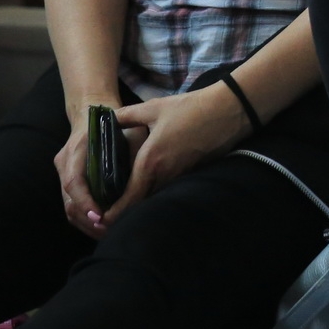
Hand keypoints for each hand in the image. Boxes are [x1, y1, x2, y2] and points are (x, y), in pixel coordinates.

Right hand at [53, 91, 121, 237]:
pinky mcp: (68, 179)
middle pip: (68, 201)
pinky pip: (72, 204)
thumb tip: (145, 181)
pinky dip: (86, 218)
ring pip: (69, 207)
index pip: (73, 181)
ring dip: (87, 224)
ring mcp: (64, 171)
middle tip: (108, 231)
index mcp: (77, 148)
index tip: (100, 216)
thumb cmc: (114, 120)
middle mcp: (65, 162)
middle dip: (88, 220)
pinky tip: (102, 226)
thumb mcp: (129, 130)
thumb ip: (134, 152)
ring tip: (107, 233)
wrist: (92, 108)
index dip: (85, 201)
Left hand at [94, 85, 250, 230]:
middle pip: (140, 203)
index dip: (114, 213)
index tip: (101, 220)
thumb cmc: (190, 108)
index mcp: (151, 161)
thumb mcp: (153, 108)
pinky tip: (150, 183)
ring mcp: (180, 177)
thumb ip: (127, 115)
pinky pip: (169, 189)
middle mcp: (165, 175)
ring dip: (141, 201)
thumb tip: (106, 118)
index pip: (129, 198)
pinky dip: (156, 192)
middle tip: (108, 211)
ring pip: (155, 197)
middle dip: (124, 211)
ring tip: (124, 200)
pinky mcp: (192, 174)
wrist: (227, 111)